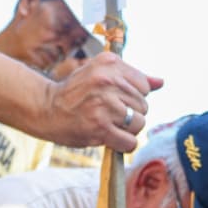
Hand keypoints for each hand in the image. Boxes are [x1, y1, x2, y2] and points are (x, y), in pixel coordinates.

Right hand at [43, 52, 163, 152]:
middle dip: (130, 114)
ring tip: (108, 124)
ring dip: (127, 130)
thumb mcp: (101, 74)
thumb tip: (161, 82)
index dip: (133, 97)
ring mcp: (104, 104)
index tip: (114, 99)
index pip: (145, 86)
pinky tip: (110, 138)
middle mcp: (108, 80)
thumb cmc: (76, 92)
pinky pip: (130, 142)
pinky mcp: (100, 127)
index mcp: (110, 63)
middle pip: (143, 106)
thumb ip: (132, 78)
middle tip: (108, 114)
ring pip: (139, 124)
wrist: (46, 108)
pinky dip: (123, 144)